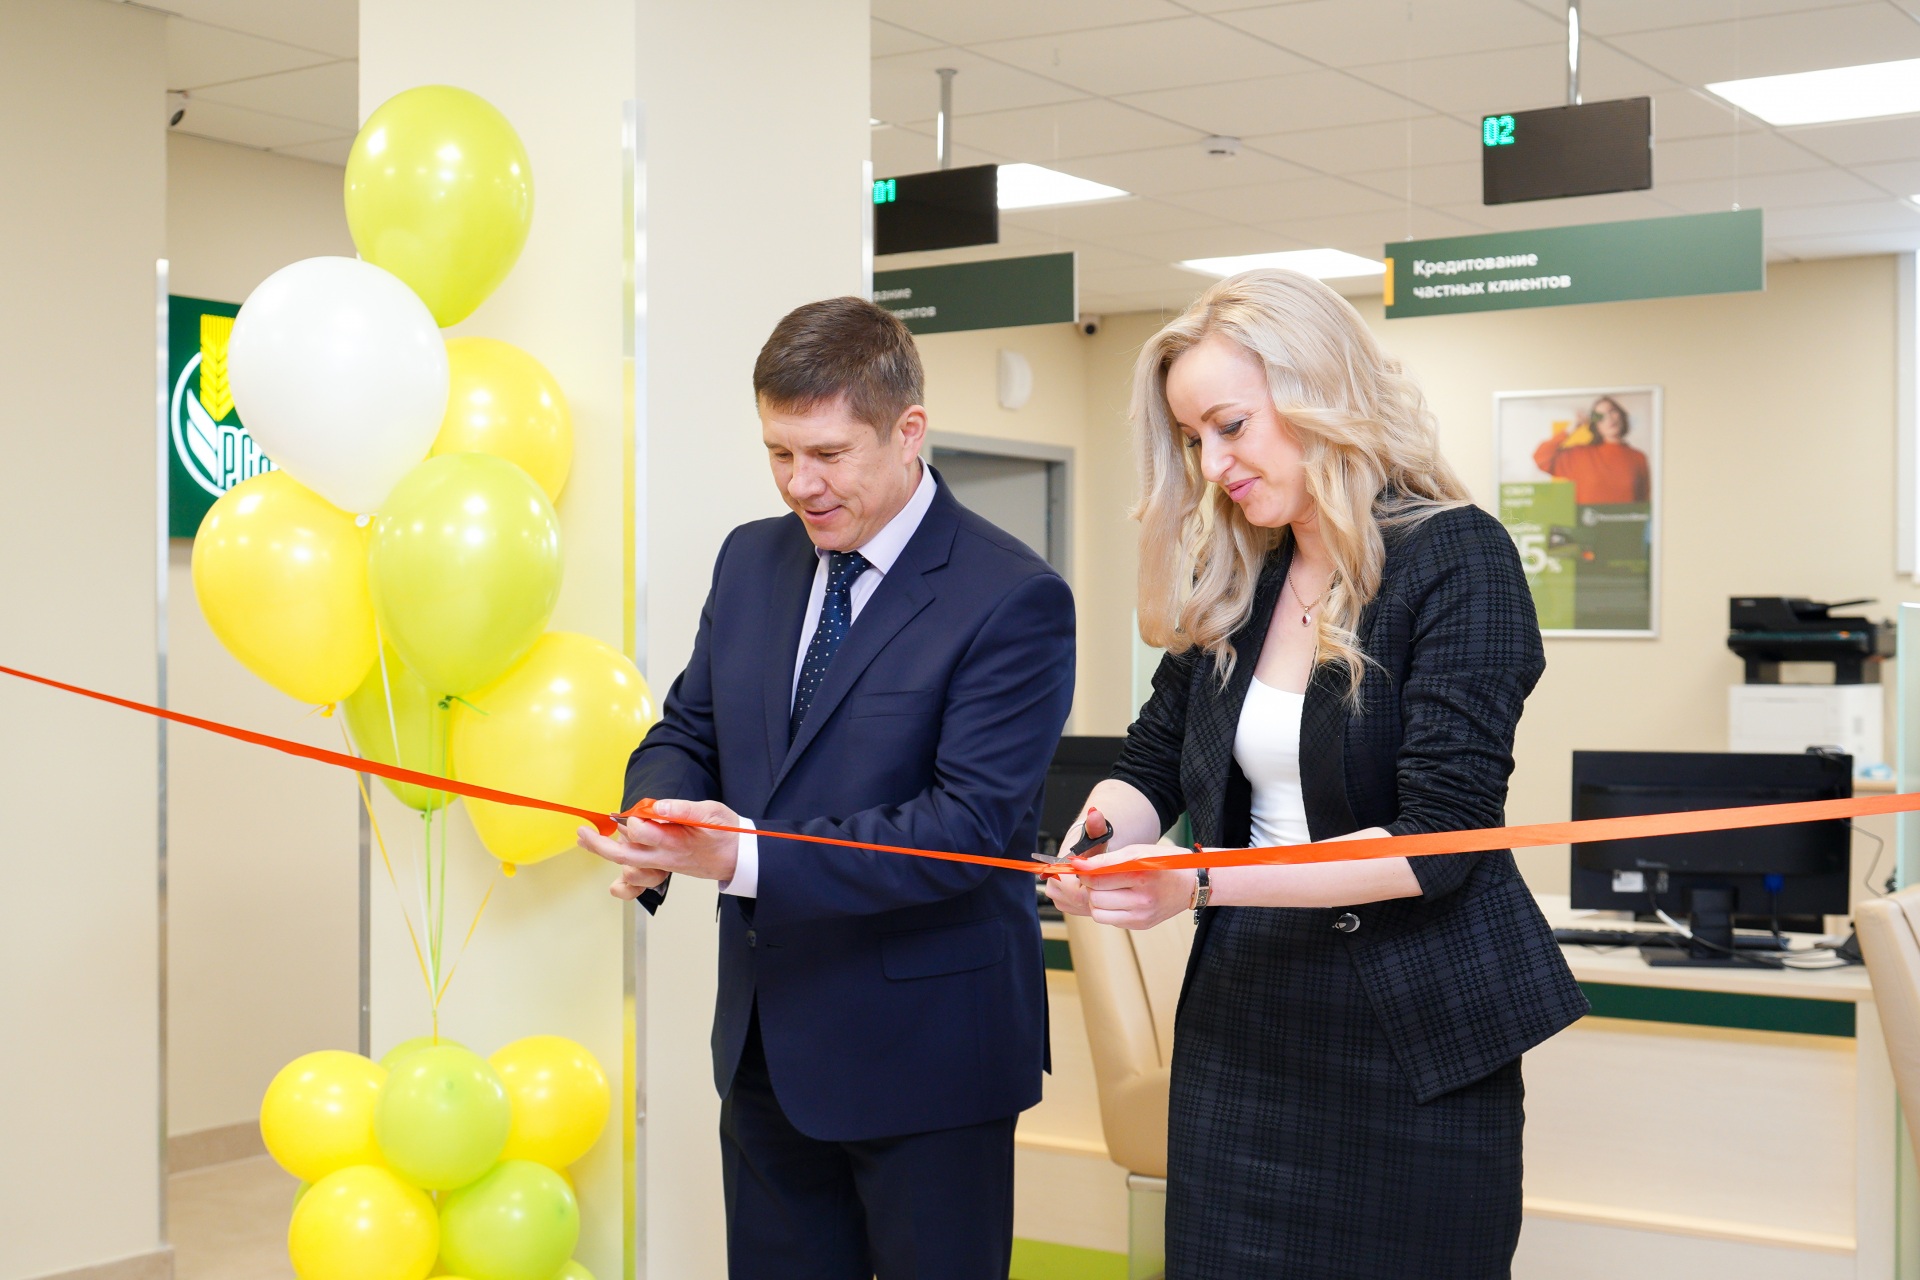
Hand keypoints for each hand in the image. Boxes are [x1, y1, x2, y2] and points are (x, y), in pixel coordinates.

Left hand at [576, 797, 742, 898]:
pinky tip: (614, 882)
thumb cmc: (726, 833)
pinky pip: (639, 884)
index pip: (643, 832)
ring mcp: (662, 865)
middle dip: (599, 845)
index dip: (633, 820)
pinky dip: (625, 885)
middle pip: (625, 856)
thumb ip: (684, 809)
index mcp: (676, 842)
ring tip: (589, 839)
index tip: (634, 811)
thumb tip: (658, 806)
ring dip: (607, 855)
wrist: (738, 857)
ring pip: (628, 868)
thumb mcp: (712, 813)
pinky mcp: (663, 869)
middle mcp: (665, 858)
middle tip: (582, 832)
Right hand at [1043, 808, 1110, 916]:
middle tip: (1109, 877)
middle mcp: (1055, 892)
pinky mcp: (1065, 906)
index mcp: (1058, 878)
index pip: (1083, 894)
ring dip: (1098, 896)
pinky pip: (1085, 908)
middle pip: (1085, 902)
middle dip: (1100, 891)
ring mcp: (1059, 901)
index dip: (1100, 886)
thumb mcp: (1095, 835)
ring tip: (1105, 880)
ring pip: (1087, 906)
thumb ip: (1096, 826)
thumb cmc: (1088, 843)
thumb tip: (1095, 814)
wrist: (1082, 850)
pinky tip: (1101, 887)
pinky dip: (1094, 900)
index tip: (1109, 876)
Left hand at [1069, 844, 1195, 930]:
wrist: (1192, 884)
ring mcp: (1142, 916)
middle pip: (1095, 898)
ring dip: (1096, 900)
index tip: (1080, 865)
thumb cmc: (1165, 862)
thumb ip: (1106, 859)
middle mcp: (1142, 900)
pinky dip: (1108, 909)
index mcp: (1141, 876)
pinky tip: (1119, 898)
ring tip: (1106, 889)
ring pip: (1098, 914)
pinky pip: (1111, 920)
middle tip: (1096, 876)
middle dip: (1090, 886)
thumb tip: (1078, 864)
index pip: (1097, 879)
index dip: (1084, 871)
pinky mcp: (1141, 925)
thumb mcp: (1138, 852)